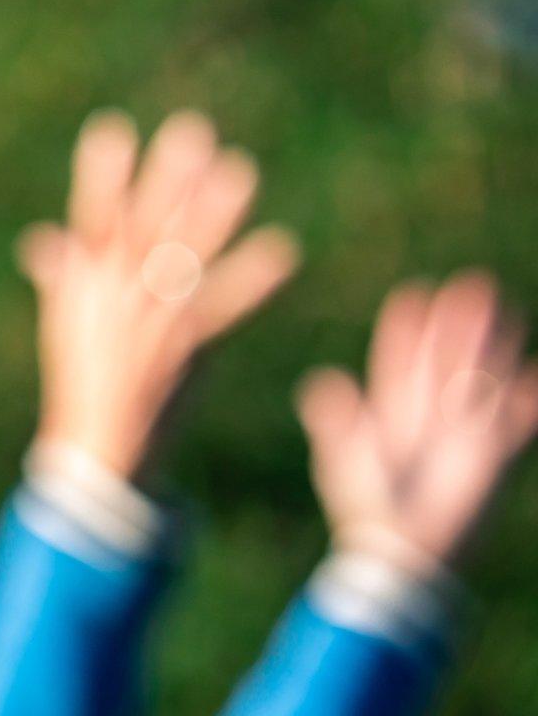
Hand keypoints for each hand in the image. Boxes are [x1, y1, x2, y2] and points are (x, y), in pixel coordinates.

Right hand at [18, 110, 299, 479]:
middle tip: (192, 131)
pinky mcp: (191, 345)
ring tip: (240, 171)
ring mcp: (156, 318)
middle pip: (146, 224)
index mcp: (85, 282)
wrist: (102, 446)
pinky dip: (254, 279)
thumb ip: (60, 274)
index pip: (91, 217)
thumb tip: (41, 240)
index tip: (112, 129)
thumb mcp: (63, 322)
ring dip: (215, 212)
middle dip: (168, 178)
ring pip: (186, 253)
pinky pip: (227, 305)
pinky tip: (283, 250)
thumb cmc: (80, 380)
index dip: (100, 174)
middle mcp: (119, 293)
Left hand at [297, 273, 537, 568]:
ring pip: (483, 378)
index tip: (413, 296)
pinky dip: (527, 397)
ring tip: (504, 306)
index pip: (401, 362)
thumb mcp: (341, 458)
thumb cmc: (366, 509)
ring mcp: (464, 435)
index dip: (408, 332)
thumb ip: (333, 419)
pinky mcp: (494, 460)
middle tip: (471, 284)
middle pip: (448, 360)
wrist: (400, 555)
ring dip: (494, 345)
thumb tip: (323, 380)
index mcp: (391, 414)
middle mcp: (431, 418)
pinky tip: (534, 371)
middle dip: (459, 325)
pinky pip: (518, 421)